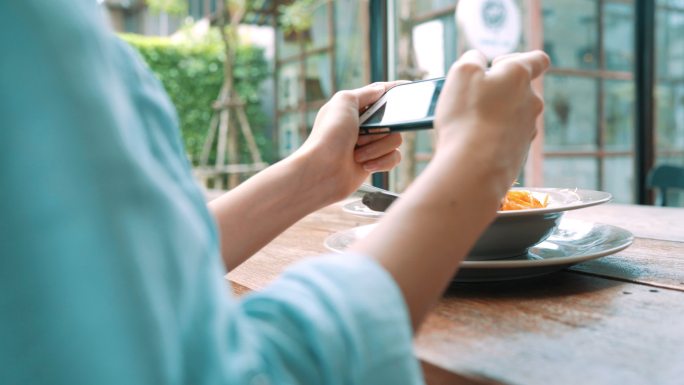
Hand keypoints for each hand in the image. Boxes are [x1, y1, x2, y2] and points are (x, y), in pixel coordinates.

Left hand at [294, 82, 404, 202]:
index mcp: (354, 108)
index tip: (410, 86)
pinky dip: (381, 161)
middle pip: (392, 119)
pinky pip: (394, 158)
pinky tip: (364, 165)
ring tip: (357, 154)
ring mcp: (369, 145)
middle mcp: (362, 126)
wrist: (322, 171)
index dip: (394, 90)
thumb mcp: (344, 102)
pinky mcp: (374, 163)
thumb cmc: (329, 135)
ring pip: (395, 140)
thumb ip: (365, 93)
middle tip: (362, 134)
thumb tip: (380, 89)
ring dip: (378, 147)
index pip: (378, 94)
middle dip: (381, 128)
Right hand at [434, 50, 549, 190]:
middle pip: (519, 89)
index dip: (517, 59)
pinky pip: (507, 138)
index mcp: (520, 75)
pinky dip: (494, 138)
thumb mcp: (461, 73)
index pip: (537, 59)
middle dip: (498, 91)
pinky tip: (474, 144)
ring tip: (468, 125)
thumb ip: (472, 59)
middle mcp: (532, 100)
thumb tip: (477, 60)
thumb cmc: (466, 117)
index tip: (496, 68)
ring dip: (495, 116)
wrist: (474, 168)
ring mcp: (528, 129)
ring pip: (513, 115)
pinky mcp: (521, 152)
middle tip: (472, 99)